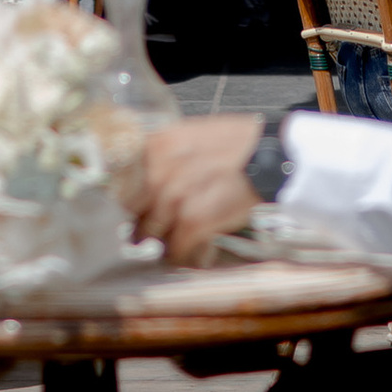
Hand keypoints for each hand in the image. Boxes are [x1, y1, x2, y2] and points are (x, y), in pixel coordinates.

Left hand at [134, 115, 260, 263]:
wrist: (272, 156)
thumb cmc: (236, 146)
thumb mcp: (191, 137)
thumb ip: (163, 156)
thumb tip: (143, 181)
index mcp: (155, 147)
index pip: (120, 183)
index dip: (125, 201)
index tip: (129, 212)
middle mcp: (158, 172)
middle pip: (132, 212)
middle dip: (141, 224)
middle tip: (152, 231)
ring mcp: (173, 199)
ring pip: (151, 234)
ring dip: (162, 242)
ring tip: (174, 242)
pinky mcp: (193, 222)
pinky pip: (174, 250)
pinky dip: (182, 255)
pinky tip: (193, 251)